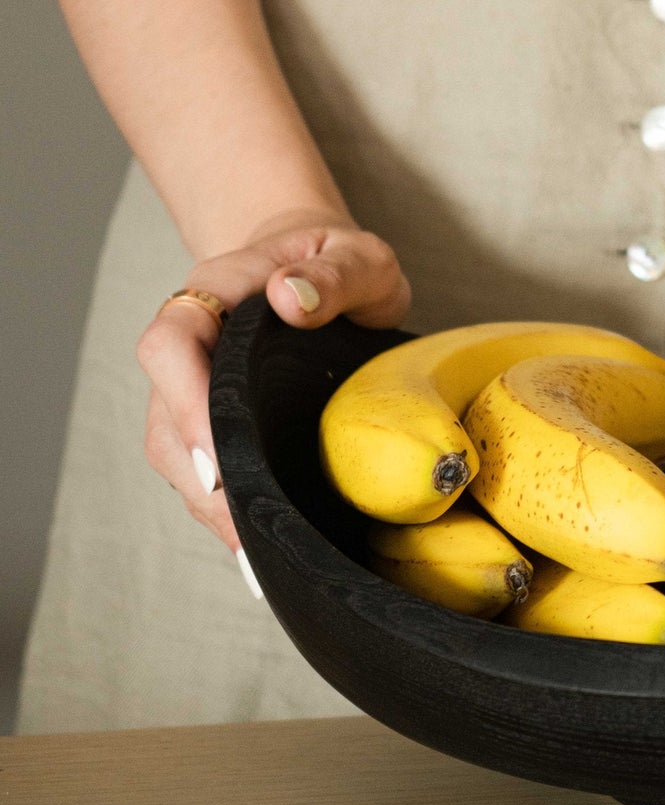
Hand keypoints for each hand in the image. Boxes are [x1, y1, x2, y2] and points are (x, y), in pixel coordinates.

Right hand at [135, 211, 410, 555]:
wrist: (323, 270)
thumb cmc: (339, 262)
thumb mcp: (360, 256)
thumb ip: (335, 273)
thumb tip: (289, 296)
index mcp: (217, 291)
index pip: (171, 342)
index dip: (183, 400)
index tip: (217, 455)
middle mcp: (191, 342)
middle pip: (163, 417)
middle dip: (199, 477)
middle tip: (250, 527)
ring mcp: (193, 387)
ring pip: (174, 455)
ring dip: (210, 505)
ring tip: (258, 548)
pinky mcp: (209, 422)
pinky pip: (199, 471)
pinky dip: (224, 509)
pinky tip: (259, 543)